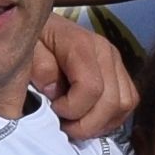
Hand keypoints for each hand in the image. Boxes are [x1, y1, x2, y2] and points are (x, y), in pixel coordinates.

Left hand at [34, 11, 134, 143]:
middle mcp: (106, 52)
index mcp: (82, 44)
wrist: (43, 27)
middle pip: (112, 102)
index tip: (53, 108)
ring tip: (75, 124)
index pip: (91, 88)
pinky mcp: (121, 73)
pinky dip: (110, 119)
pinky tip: (88, 120)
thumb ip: (39, 67)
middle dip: (86, 124)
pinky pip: (128, 103)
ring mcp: (117, 62)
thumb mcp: (26, 49)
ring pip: (124, 105)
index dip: (72, 109)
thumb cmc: (32, 40)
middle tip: (63, 126)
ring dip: (100, 124)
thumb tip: (54, 91)